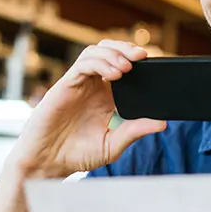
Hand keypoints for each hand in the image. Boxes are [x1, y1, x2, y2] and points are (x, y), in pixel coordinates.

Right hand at [6, 39, 166, 178]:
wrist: (48, 163)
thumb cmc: (77, 154)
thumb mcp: (113, 144)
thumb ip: (135, 131)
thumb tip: (162, 123)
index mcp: (105, 96)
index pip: (122, 66)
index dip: (136, 61)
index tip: (154, 64)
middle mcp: (92, 86)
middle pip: (109, 51)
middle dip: (126, 49)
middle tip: (144, 56)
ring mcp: (78, 84)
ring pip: (95, 52)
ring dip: (114, 54)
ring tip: (128, 67)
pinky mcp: (65, 85)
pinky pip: (83, 64)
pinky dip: (100, 63)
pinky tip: (115, 74)